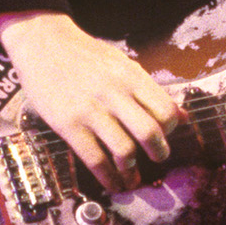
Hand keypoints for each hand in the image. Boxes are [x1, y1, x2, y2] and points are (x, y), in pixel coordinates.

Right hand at [0, 10, 181, 192]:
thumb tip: (182, 116)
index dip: (171, 128)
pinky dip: (107, 177)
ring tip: (133, 177)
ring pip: (124, 150)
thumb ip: (149, 90)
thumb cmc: (84, 54)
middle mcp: (114, 93)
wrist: (43, 42)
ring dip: (132, 170)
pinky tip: (112, 182)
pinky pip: (94, 158)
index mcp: (130, 76)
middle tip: (158, 158)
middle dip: (159, 152)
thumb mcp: (122, 64)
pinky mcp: (68, 124)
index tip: (165, 135)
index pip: (165, 110)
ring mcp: (90, 110)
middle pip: (149, 132)